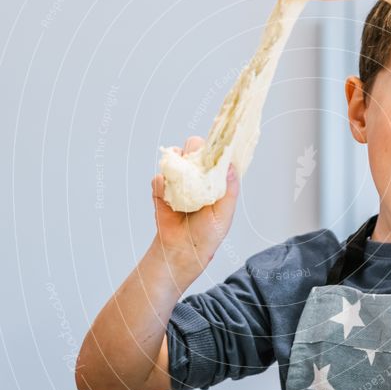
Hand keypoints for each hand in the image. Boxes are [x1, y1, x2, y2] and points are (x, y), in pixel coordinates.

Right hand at [151, 136, 239, 273]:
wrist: (182, 249)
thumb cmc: (208, 233)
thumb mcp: (224, 213)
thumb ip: (229, 190)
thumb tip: (230, 166)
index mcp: (215, 178)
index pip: (217, 153)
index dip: (217, 145)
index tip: (217, 140)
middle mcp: (197, 174)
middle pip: (194, 146)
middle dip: (195, 149)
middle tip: (196, 164)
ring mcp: (179, 179)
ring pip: (175, 155)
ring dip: (178, 164)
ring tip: (184, 183)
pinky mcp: (162, 187)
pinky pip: (159, 176)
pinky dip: (163, 183)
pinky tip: (170, 198)